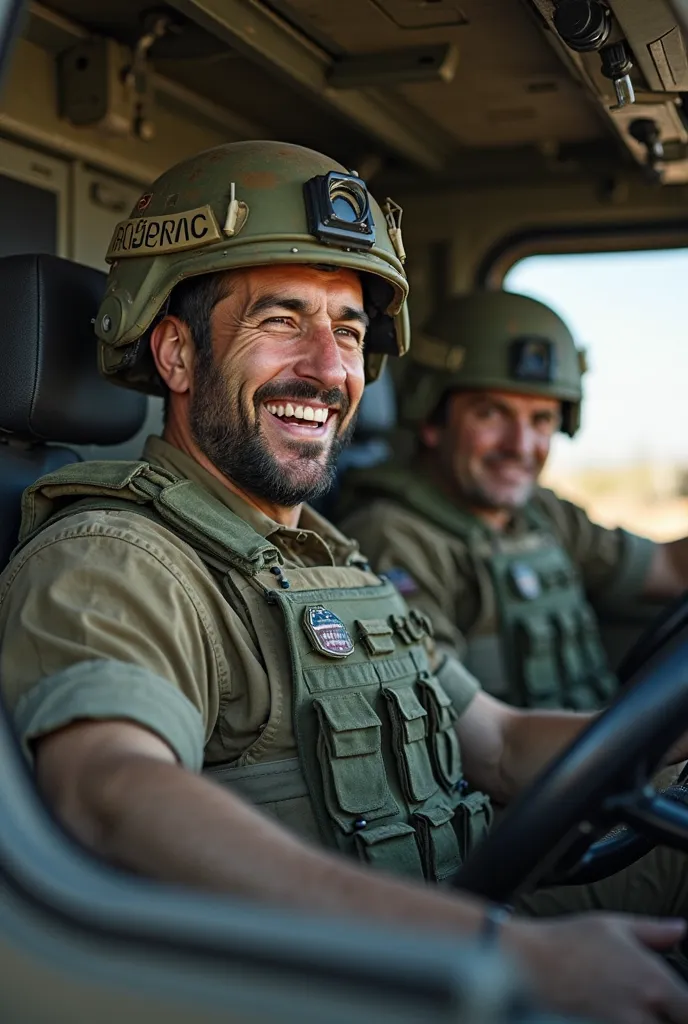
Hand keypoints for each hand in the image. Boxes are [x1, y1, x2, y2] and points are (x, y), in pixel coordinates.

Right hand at [502, 913, 687, 1022]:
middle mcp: (643, 1011)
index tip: (682, 1000)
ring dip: (654, 1018)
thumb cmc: (569, 941)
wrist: (530, 964)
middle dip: (675, 1013)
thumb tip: (680, 929)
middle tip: (666, 1003)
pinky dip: (635, 1022)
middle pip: (677, 1023)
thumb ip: (654, 931)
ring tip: (643, 1006)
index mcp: (653, 981)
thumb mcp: (614, 925)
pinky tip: (627, 1011)